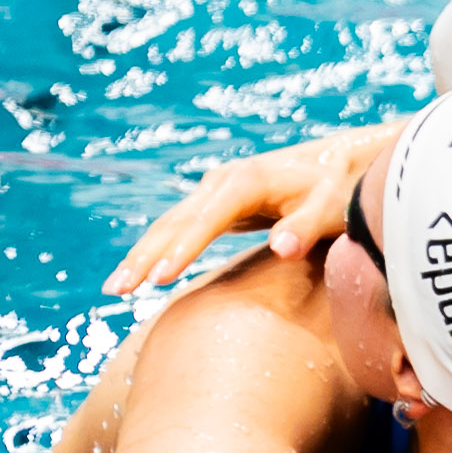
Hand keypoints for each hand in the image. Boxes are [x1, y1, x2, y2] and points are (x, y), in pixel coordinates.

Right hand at [103, 123, 403, 293]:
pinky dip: (153, 251)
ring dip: (139, 256)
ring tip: (114, 289)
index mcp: (248, 180)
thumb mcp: (333, 206)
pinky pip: (176, 230)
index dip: (184, 247)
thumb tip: (282, 249)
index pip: (208, 218)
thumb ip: (307, 227)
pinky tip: (137, 276)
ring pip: (168, 225)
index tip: (162, 277)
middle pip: (175, 221)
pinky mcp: (213, 206)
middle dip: (144, 255)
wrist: (338, 162)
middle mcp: (222, 182)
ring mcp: (214, 192)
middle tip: (117, 290)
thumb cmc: (338, 188)